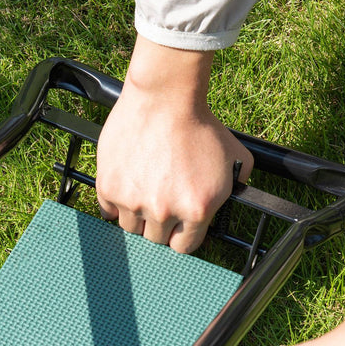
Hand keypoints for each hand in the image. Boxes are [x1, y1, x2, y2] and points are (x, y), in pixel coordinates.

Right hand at [96, 37, 252, 252]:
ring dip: (137, 216)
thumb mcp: (235, 159)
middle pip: (156, 240)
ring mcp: (133, 201)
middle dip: (160, 225)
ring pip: (130, 228)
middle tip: (160, 204)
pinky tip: (127, 187)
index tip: (178, 226)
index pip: (183, 247)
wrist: (164, 98)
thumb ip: (235, 188)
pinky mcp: (109, 187)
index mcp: (196, 210)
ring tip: (143, 193)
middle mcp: (164, 211)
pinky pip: (109, 211)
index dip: (181, 235)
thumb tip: (229, 207)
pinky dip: (116, 203)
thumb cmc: (199, 125)